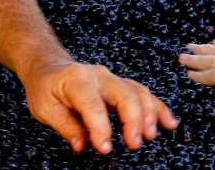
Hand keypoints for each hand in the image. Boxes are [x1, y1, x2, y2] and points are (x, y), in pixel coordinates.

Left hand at [21, 61, 177, 153]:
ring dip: (149, 114)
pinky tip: (169, 123)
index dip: (101, 128)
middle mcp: (100, 76)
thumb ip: (65, 126)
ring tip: (151, 136)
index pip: (94, 105)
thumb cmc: (45, 87)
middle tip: (134, 144)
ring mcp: (114, 78)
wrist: (50, 66)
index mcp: (77, 80)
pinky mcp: (122, 84)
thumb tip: (82, 144)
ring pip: (139, 93)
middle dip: (133, 120)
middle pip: (125, 94)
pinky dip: (158, 108)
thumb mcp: (45, 108)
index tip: (105, 149)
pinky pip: (144, 94)